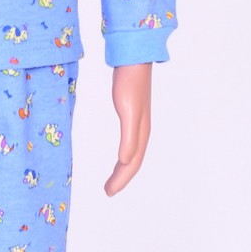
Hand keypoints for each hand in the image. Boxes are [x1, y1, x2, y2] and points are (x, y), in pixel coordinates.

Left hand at [103, 62, 153, 194]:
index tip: (108, 192)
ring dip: (123, 169)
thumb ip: (129, 137)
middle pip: (133, 161)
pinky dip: (124, 154)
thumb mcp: (128, 111)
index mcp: (141, 132)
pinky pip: (130, 142)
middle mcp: (142, 130)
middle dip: (122, 178)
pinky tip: (119, 156)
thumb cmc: (130, 83)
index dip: (121, 180)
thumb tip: (124, 161)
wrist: (133, 59)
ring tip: (112, 180)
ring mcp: (138, 122)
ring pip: (132, 153)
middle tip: (108, 191)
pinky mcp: (132, 113)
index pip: (132, 163)